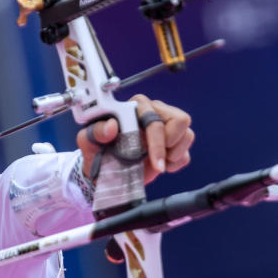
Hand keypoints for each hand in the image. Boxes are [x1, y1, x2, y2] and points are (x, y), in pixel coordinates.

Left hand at [76, 94, 194, 184]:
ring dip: (174, 154)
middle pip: (180, 120)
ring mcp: (167, 126)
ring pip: (188, 134)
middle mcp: (154, 111)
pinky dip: (176, 163)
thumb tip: (111, 126)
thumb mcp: (89, 142)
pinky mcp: (174, 142)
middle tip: (155, 161)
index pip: (155, 117)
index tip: (153, 162)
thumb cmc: (98, 151)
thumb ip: (96, 131)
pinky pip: (186, 152)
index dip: (157, 141)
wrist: (105, 171)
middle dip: (168, 146)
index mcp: (136, 107)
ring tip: (156, 163)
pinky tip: (161, 165)